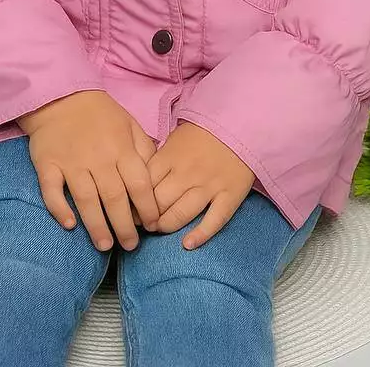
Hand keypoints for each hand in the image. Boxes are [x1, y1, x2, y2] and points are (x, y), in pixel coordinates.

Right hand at [17, 90, 160, 251]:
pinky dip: (59, 209)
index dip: (148, 208)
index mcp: (121, 148)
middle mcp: (98, 158)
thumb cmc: (100, 114)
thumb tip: (156, 179)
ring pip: (86, 199)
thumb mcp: (130, 124)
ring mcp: (71, 162)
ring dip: (97, 225)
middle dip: (125, 226)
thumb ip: (144, 150)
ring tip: (105, 245)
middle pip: (114, 198)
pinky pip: (52, 190)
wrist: (61, 95)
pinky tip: (69, 225)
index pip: (139, 184)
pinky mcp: (48, 164)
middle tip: (130, 246)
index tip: (153, 226)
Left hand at [146, 120, 255, 248]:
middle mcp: (187, 174)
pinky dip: (201, 235)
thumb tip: (139, 184)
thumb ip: (158, 161)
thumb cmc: (201, 134)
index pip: (143, 185)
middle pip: (158, 202)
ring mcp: (209, 186)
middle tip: (144, 222)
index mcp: (170, 157)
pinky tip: (188, 244)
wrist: (238, 124)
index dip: (134, 200)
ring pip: (181, 214)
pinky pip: (214, 220)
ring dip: (166, 226)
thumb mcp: (174, 140)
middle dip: (147, 217)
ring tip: (161, 228)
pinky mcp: (229, 196)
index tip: (130, 208)